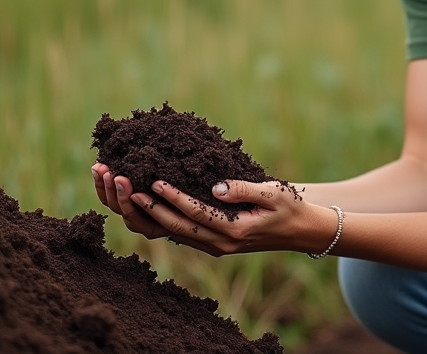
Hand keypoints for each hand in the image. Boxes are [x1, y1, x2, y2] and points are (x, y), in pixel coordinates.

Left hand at [92, 164, 332, 256]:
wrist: (299, 231)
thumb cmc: (288, 207)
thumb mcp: (273, 193)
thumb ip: (244, 189)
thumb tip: (216, 186)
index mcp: (234, 231)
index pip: (196, 214)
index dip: (173, 198)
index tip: (153, 182)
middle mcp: (220, 244)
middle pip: (176, 228)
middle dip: (150, 209)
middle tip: (127, 189)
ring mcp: (214, 246)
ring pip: (174, 234)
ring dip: (150, 216)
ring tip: (129, 196)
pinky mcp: (212, 242)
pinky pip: (180, 234)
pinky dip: (161, 219)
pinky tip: (147, 204)